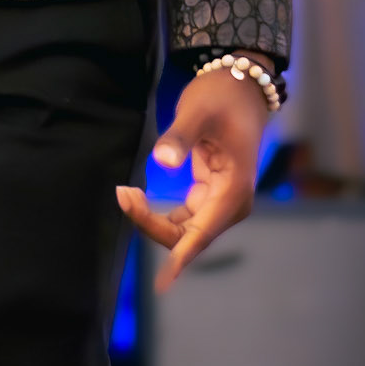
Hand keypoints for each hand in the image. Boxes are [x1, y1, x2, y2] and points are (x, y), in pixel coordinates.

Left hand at [115, 66, 270, 292]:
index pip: (202, 234)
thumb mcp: (198, 112)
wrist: (241, 83)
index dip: (180, 258)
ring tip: (126, 193)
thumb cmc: (222, 96)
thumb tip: (162, 162)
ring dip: (154, 220)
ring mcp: (221, 201)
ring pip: (184, 230)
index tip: (163, 282)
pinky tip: (139, 197)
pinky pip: (184, 218)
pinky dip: (160, 213)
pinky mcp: (210, 194)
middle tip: (123, 193)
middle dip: (152, 223)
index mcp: (234, 191)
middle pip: (188, 235)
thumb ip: (179, 137)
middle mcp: (231, 204)